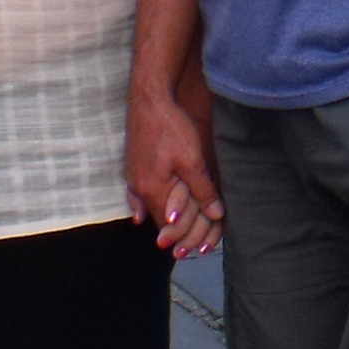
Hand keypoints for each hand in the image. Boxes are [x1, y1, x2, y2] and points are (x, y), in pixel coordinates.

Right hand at [130, 85, 223, 258]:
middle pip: (155, 218)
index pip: (166, 224)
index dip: (180, 236)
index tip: (191, 249)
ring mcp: (132, 175)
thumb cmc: (172, 127)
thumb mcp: (192, 159)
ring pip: (146, 205)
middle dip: (169, 230)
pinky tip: (140, 211)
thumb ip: (202, 189)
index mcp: (153, 189)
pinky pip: (135, 193)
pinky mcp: (132, 163)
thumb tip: (215, 214)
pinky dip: (140, 204)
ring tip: (168, 230)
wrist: (150, 99)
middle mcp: (138, 186)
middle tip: (181, 246)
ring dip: (158, 216)